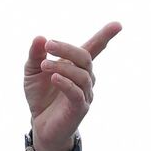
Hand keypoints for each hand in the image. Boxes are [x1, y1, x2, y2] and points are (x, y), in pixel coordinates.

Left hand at [23, 22, 121, 150]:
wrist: (40, 125)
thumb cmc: (40, 97)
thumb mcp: (32, 73)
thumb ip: (36, 56)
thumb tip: (39, 38)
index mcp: (76, 66)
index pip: (93, 49)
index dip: (104, 37)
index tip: (117, 24)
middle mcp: (85, 78)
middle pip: (85, 58)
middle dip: (67, 49)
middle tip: (49, 44)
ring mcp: (85, 93)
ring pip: (81, 75)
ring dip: (62, 67)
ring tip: (44, 65)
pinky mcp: (79, 109)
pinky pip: (77, 93)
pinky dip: (66, 84)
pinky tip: (54, 78)